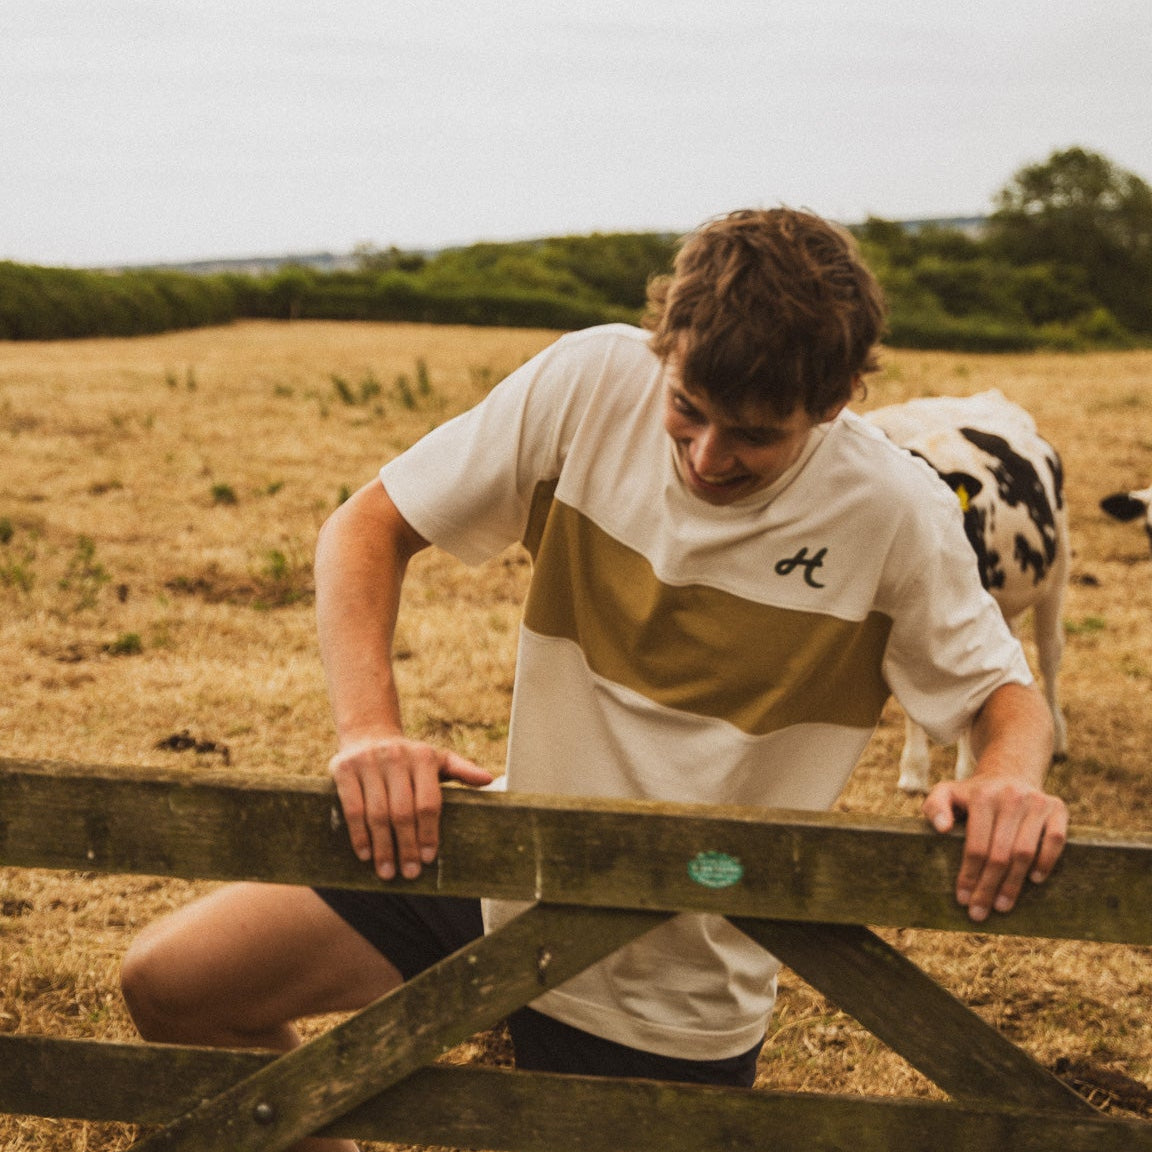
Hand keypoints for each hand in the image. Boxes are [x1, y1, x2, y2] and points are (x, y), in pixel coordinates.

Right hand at [329, 737, 493, 880]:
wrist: (369, 734)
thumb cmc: (410, 758)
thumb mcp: (438, 759)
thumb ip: (462, 770)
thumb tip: (489, 780)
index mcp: (424, 756)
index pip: (428, 802)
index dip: (428, 832)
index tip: (428, 859)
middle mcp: (396, 756)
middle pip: (402, 811)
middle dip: (406, 846)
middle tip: (409, 872)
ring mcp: (368, 762)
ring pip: (377, 813)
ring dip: (382, 847)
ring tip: (387, 872)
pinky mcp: (344, 768)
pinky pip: (352, 808)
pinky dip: (359, 834)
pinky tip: (365, 854)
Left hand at [922, 775, 1066, 921]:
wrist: (1009, 774)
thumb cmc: (973, 795)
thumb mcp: (946, 793)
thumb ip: (935, 807)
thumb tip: (942, 829)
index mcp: (982, 796)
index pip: (976, 845)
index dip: (969, 875)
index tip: (963, 899)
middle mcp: (1011, 796)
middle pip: (1000, 853)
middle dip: (988, 887)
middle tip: (979, 912)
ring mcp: (1037, 801)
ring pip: (1025, 851)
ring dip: (1014, 884)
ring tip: (1002, 906)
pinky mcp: (1058, 808)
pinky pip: (1055, 840)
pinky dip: (1046, 862)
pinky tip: (1034, 880)